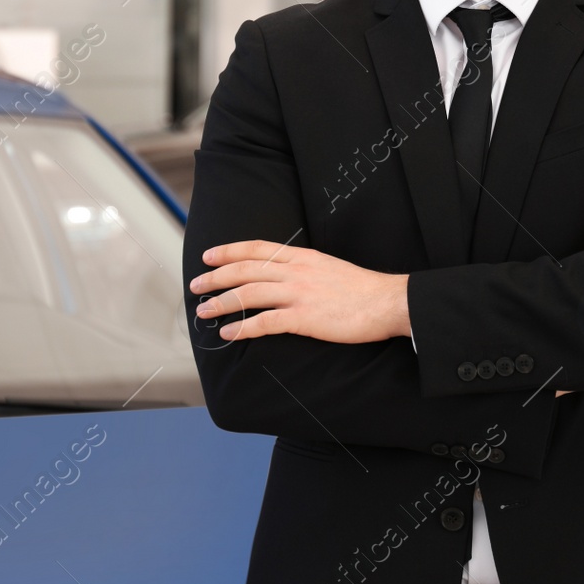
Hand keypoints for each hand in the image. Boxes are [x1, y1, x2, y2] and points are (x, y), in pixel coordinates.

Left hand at [190, 241, 409, 343]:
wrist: (387, 302)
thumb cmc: (362, 289)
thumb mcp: (329, 267)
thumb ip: (304, 269)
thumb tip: (283, 276)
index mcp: (302, 257)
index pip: (257, 249)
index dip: (229, 251)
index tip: (208, 256)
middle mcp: (296, 271)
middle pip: (245, 270)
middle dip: (216, 277)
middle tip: (196, 286)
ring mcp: (299, 294)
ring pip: (249, 294)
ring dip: (222, 303)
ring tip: (204, 312)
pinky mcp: (304, 318)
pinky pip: (265, 322)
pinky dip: (242, 328)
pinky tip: (229, 334)